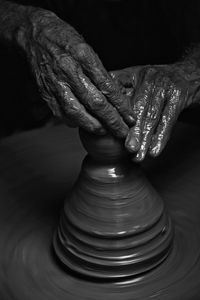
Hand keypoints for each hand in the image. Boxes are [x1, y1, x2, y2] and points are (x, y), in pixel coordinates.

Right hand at [17, 8, 134, 137]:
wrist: (35, 36)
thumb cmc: (65, 39)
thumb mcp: (87, 47)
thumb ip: (99, 71)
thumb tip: (115, 95)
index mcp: (83, 56)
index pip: (107, 87)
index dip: (121, 106)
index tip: (130, 118)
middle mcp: (69, 71)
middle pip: (95, 103)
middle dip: (111, 121)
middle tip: (122, 132)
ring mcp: (55, 83)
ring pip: (77, 112)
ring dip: (93, 125)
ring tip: (105, 131)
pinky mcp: (45, 93)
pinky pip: (61, 113)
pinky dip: (74, 122)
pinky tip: (83, 124)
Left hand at [110, 64, 198, 160]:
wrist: (187, 74)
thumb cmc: (156, 83)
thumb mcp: (135, 80)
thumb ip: (117, 94)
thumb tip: (98, 115)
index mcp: (132, 74)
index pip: (118, 92)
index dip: (112, 111)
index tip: (105, 129)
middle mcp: (148, 77)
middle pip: (137, 107)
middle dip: (132, 131)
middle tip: (127, 149)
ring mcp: (165, 85)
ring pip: (152, 116)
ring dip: (145, 139)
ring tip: (138, 156)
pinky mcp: (179, 95)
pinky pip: (169, 120)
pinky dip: (161, 137)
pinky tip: (154, 151)